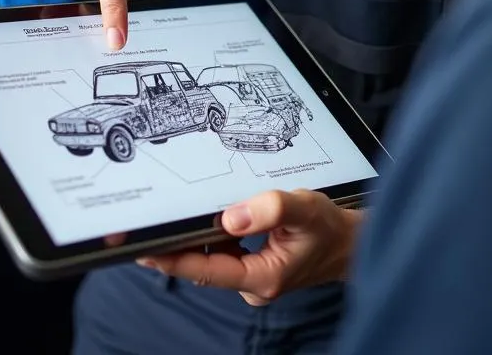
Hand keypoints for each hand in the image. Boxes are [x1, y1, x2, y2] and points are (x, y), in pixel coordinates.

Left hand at [138, 190, 362, 304]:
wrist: (349, 243)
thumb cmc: (329, 227)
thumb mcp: (305, 208)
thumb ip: (270, 209)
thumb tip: (229, 217)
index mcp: (263, 277)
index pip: (207, 269)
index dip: (173, 259)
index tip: (144, 248)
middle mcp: (253, 284)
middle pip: (203, 264)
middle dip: (174, 245)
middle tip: (141, 228)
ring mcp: (251, 278)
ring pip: (212, 257)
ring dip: (192, 238)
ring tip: (167, 216)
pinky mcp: (253, 267)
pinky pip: (223, 252)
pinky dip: (211, 236)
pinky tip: (203, 218)